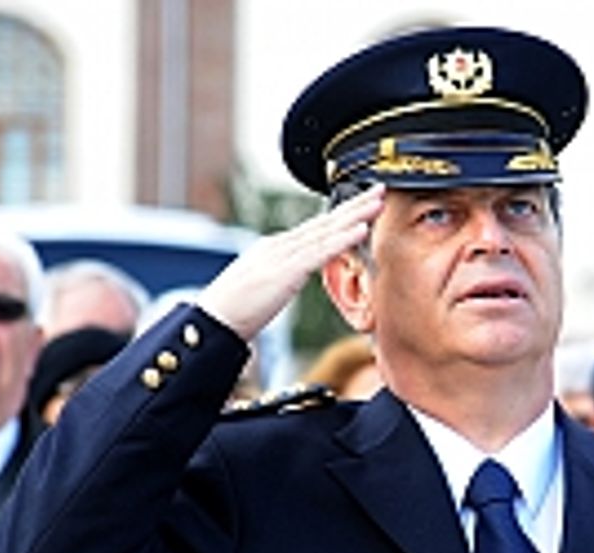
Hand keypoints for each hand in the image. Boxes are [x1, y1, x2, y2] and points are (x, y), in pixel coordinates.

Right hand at [198, 184, 384, 339]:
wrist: (213, 321)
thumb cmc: (234, 310)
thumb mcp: (263, 285)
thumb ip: (283, 275)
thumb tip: (294, 273)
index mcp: (276, 248)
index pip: (315, 228)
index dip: (342, 215)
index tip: (363, 205)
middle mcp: (281, 245)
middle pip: (325, 221)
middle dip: (354, 205)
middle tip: (380, 190)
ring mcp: (283, 256)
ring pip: (326, 231)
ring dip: (356, 215)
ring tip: (378, 202)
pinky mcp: (286, 272)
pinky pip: (320, 252)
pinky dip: (343, 239)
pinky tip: (362, 230)